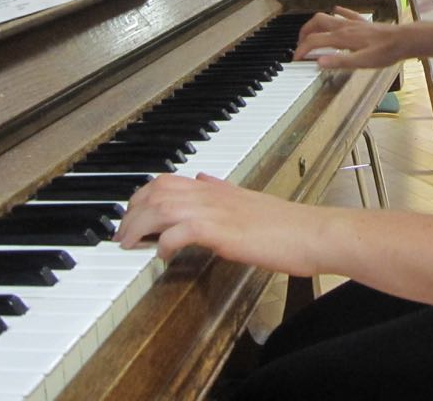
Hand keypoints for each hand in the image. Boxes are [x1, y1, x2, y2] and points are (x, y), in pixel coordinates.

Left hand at [114, 173, 322, 274]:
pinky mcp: (223, 230)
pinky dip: (165, 242)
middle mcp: (212, 193)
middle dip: (131, 212)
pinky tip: (163, 255)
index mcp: (216, 187)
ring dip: (139, 227)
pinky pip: (181, 230)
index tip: (130, 216)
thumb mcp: (246, 200)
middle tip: (121, 235)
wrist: (311, 232)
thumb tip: (202, 177)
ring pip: (162, 207)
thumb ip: (221, 189)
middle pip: (156, 190)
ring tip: (130, 246)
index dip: (141, 197)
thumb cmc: (284, 224)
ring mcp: (217, 210)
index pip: (166, 180)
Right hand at [295, 6, 406, 69]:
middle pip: (316, 23)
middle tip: (299, 44)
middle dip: (304, 33)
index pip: (314, 41)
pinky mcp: (362, 22)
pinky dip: (336, 13)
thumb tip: (319, 62)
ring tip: (311, 33)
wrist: (403, 40)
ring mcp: (353, 23)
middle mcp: (345, 27)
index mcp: (342, 38)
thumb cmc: (386, 52)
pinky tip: (335, 12)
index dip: (302, 50)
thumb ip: (339, 62)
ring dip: (315, 24)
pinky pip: (345, 13)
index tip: (295, 58)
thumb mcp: (362, 62)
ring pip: (327, 17)